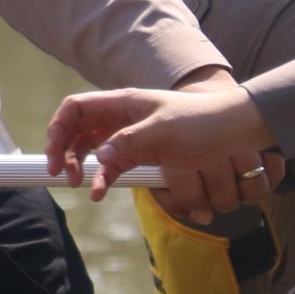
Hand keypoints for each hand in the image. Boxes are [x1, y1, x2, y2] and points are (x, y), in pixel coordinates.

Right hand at [43, 68, 278, 222]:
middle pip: (76, 131)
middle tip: (62, 174)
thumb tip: (99, 158)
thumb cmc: (204, 120)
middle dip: (64, 151)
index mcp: (123, 102)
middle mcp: (121, 118)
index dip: (58, 128)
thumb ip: (129, 141)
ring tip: (81, 184)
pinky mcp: (142, 156)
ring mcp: (130, 138)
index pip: (76, 109)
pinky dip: (103, 179)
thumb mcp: (165, 128)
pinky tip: (102, 191)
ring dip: (81, 167)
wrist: (239, 130)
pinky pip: (113, 167)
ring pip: (91, 151)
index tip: (55, 153)